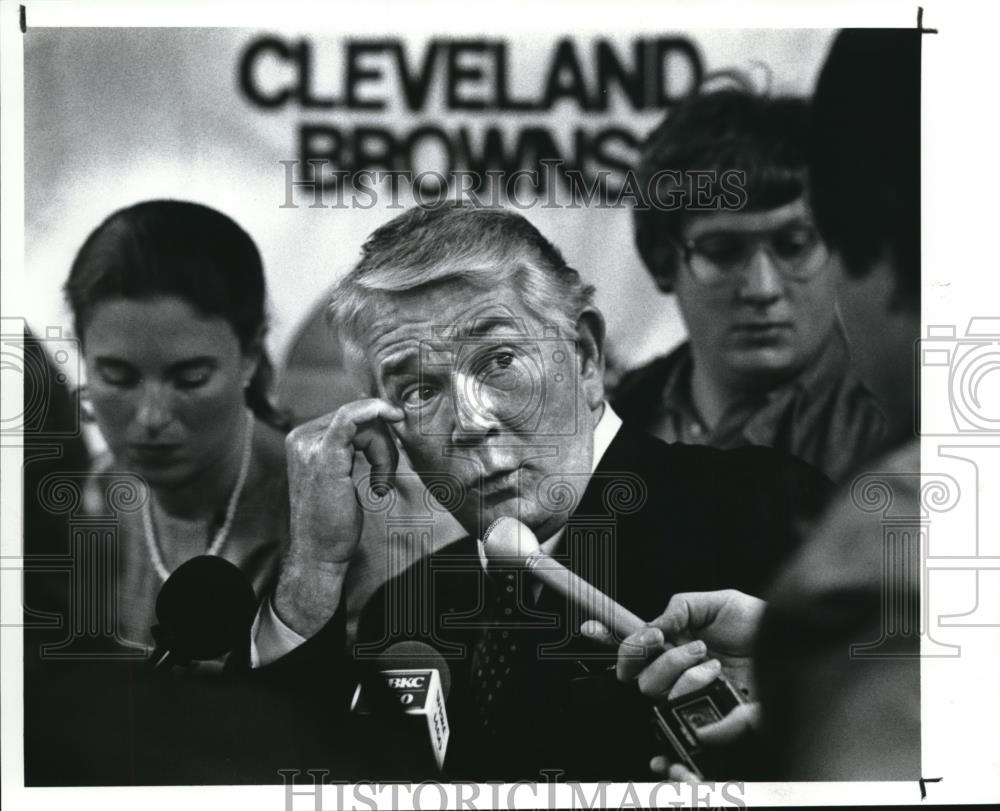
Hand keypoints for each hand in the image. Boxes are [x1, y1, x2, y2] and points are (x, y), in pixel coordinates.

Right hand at [274, 399, 403, 636]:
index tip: (395, 446)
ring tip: (381, 484)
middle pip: (358, 417)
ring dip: (384, 451)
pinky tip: (391, 421)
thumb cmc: (333, 521)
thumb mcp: (341, 475)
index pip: (350, 416)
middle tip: (385, 478)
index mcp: (304, 440)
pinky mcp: (324, 456)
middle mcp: (302, 438)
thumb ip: (351, 448)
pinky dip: (376, 413)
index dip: (378, 429)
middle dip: (383, 443)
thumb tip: (377, 420)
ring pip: (364, 422)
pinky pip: (352, 418)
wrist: (319, 553)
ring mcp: (310, 446)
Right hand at [581, 589, 763, 775]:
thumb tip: (652, 625)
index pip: (632, 647)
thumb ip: (681, 607)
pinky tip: (719, 679)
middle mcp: (679, 673)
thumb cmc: (760, 624)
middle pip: (638, 675)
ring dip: (683, 670)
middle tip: (687, 642)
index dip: (606, 638)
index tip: (591, 627)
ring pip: (658, 692)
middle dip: (657, 654)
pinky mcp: (713, 719)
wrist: (796, 644)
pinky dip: (697, 692)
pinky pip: (689, 717)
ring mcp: (694, 698)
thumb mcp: (719, 602)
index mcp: (675, 645)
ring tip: (713, 661)